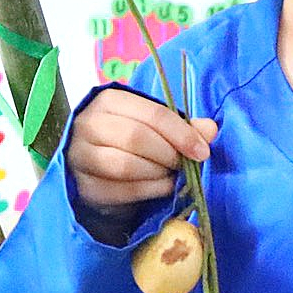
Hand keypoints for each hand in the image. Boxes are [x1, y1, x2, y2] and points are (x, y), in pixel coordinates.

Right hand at [68, 88, 216, 210]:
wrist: (101, 173)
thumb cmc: (133, 144)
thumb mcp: (156, 129)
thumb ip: (184, 127)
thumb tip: (210, 129)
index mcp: (110, 101)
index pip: (152, 113)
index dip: (182, 133)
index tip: (202, 151)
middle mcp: (89, 124)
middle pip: (136, 137)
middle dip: (169, 154)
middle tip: (183, 165)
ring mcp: (81, 156)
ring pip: (126, 165)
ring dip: (158, 173)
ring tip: (170, 175)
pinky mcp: (85, 186)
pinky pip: (123, 190)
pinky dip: (150, 191)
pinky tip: (161, 188)